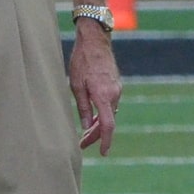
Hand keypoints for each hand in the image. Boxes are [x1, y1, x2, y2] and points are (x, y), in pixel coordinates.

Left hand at [68, 21, 121, 155]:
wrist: (95, 40)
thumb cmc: (82, 60)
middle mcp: (114, 94)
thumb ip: (82, 107)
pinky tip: (92, 117)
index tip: (102, 152)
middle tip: (82, 144)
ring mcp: (117, 89)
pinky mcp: (116, 85)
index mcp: (103, 96)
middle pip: (107, 122)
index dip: (105, 141)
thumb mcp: (76, 85)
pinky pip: (110, 105)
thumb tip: (85, 126)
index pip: (107, 125)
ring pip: (109, 114)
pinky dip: (102, 113)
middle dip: (95, 135)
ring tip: (84, 133)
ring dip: (98, 124)